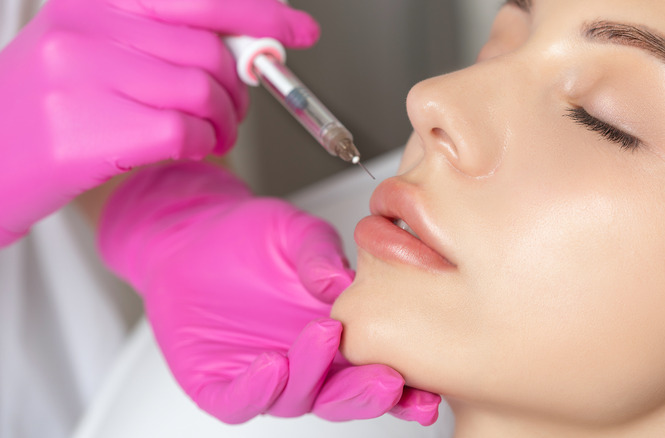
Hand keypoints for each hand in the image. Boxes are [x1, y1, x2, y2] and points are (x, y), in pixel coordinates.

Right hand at [0, 0, 318, 245]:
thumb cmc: (51, 107)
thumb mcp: (97, 48)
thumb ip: (166, 37)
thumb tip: (247, 40)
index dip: (261, 12)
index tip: (298, 30)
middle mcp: (86, 27)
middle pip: (210, 48)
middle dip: (242, 84)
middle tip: (236, 107)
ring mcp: (81, 76)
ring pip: (202, 90)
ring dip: (224, 121)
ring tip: (210, 134)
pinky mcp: (85, 131)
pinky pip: (181, 131)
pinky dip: (200, 144)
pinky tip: (187, 148)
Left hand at [98, 162, 440, 424]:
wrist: (192, 237)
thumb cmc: (250, 238)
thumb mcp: (297, 233)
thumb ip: (321, 255)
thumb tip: (343, 281)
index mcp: (339, 336)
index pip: (377, 370)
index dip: (407, 388)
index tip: (430, 390)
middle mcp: (307, 365)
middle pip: (344, 398)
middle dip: (367, 394)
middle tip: (386, 379)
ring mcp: (265, 378)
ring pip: (298, 398)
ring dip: (314, 377)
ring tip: (323, 338)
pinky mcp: (219, 384)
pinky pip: (238, 399)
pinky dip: (255, 389)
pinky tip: (270, 367)